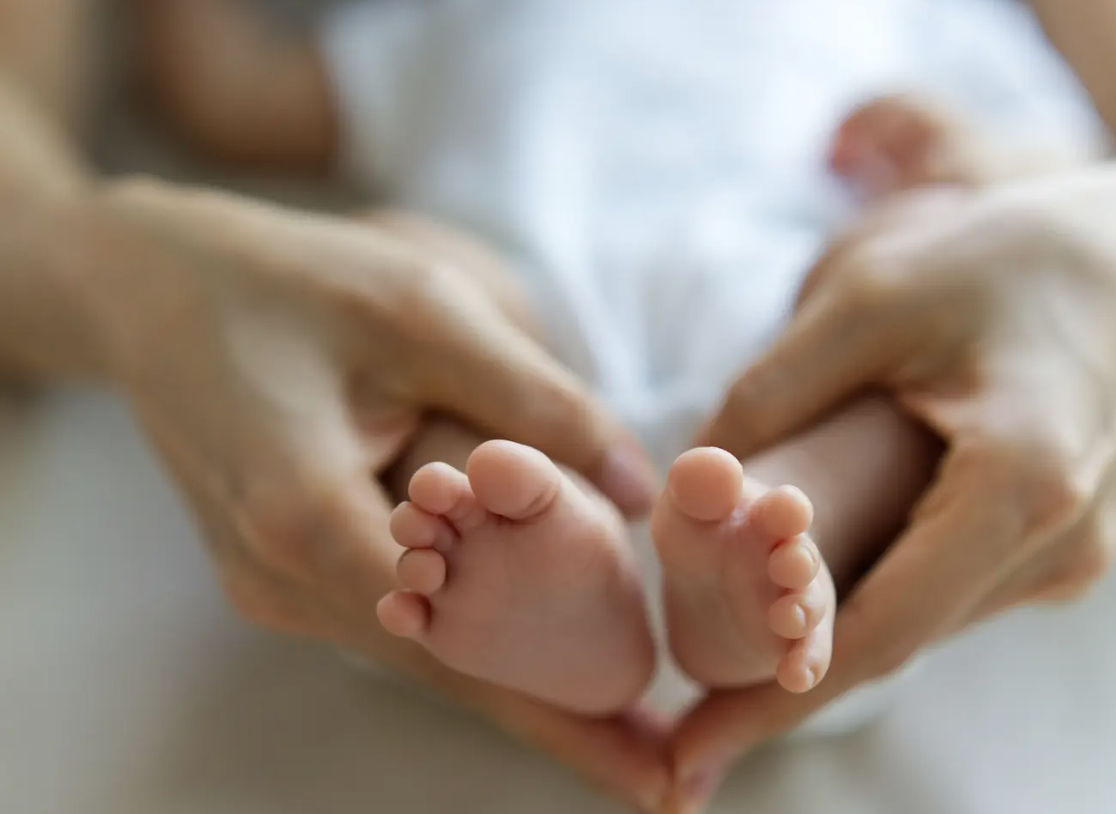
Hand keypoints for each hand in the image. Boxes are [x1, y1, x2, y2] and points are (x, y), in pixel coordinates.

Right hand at [78, 179, 665, 808]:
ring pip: (418, 653)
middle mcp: (280, 574)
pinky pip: (388, 619)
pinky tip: (528, 655)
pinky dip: (465, 641)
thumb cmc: (294, 282)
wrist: (155, 286)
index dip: (557, 705)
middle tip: (656, 775)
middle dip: (552, 723)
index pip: (458, 642)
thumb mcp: (427, 311)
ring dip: (514, 687)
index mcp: (307, 514)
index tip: (640, 759)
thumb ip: (535, 400)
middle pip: (442, 668)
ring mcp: (271, 581)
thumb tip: (634, 490)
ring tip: (615, 729)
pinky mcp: (277, 566)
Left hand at [668, 158, 1115, 810]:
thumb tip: (692, 476)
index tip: (695, 748)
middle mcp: (1055, 543)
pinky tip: (823, 568)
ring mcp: (1067, 552)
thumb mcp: (876, 294)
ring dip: (834, 624)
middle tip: (690, 682)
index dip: (777, 696)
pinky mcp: (1062, 543)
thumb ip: (775, 386)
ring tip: (735, 617)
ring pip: (923, 617)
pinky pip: (953, 587)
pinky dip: (882, 587)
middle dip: (789, 659)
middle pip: (897, 632)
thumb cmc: (1020, 256)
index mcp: (1019, 485)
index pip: (880, 631)